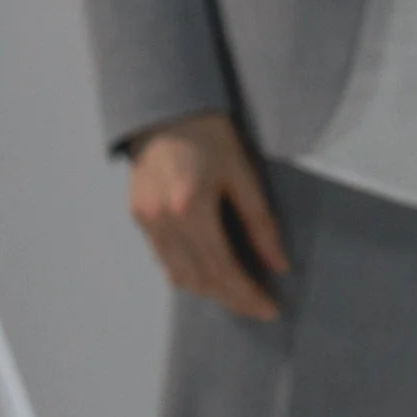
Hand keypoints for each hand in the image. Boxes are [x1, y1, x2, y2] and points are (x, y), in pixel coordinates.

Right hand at [124, 110, 290, 322]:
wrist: (166, 107)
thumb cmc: (210, 133)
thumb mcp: (242, 172)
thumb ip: (260, 222)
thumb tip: (278, 265)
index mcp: (192, 207)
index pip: (223, 269)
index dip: (248, 295)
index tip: (271, 309)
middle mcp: (164, 219)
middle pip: (199, 281)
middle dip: (232, 299)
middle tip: (258, 306)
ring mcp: (146, 220)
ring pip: (178, 276)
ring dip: (209, 291)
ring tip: (238, 293)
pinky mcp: (138, 216)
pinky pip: (164, 259)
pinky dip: (187, 273)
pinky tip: (208, 271)